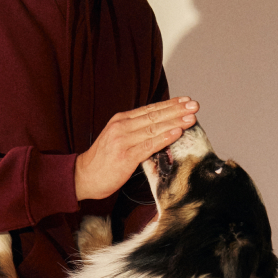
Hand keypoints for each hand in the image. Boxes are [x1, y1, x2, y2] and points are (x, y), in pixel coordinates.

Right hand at [74, 97, 198, 200]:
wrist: (83, 176)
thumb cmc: (102, 160)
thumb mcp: (117, 138)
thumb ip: (135, 131)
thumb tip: (158, 128)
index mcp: (121, 120)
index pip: (150, 109)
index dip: (169, 104)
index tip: (185, 101)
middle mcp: (122, 126)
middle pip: (155, 115)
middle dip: (177, 110)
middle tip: (194, 106)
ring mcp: (124, 140)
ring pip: (154, 128)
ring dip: (175, 122)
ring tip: (191, 118)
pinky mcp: (126, 156)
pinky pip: (149, 145)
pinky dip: (164, 138)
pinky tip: (177, 133)